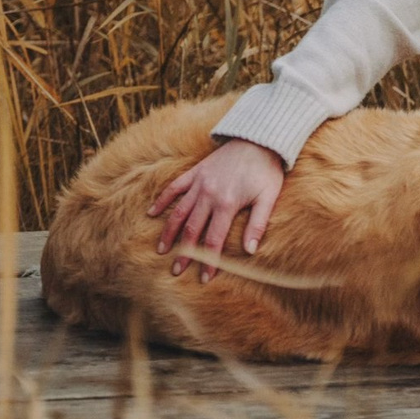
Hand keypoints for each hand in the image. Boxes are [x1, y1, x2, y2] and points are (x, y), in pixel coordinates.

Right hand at [149, 139, 285, 280]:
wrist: (257, 139)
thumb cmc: (266, 171)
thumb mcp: (268, 198)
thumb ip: (257, 224)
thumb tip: (249, 251)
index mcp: (226, 204)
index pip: (214, 240)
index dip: (209, 261)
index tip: (204, 279)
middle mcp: (208, 195)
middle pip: (192, 230)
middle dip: (184, 253)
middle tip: (177, 271)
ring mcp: (199, 183)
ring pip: (179, 211)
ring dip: (169, 232)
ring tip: (162, 249)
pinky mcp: (195, 172)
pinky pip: (174, 188)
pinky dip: (162, 200)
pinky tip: (151, 213)